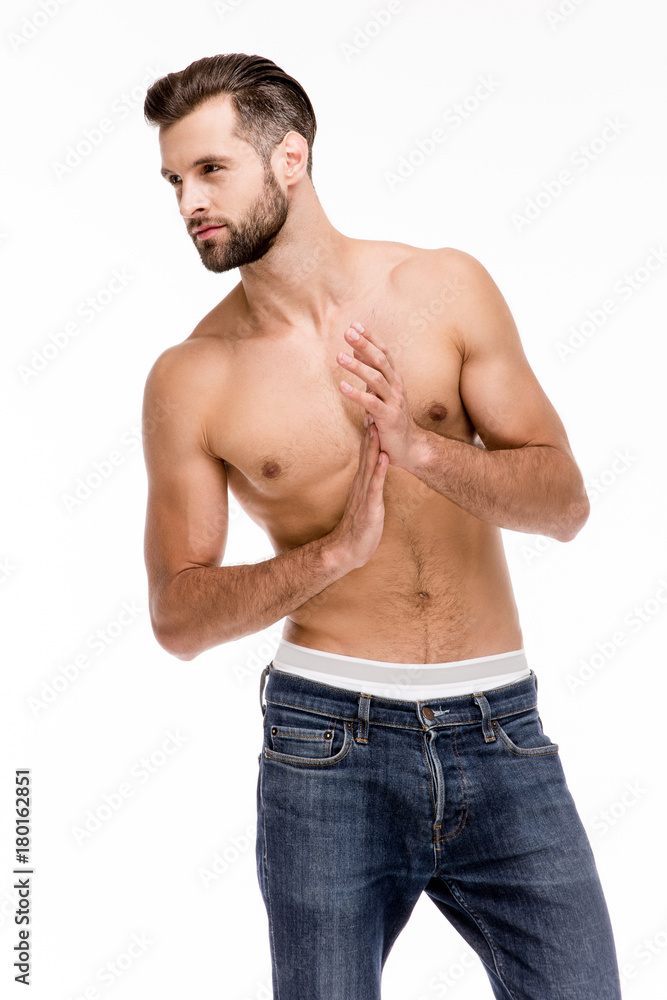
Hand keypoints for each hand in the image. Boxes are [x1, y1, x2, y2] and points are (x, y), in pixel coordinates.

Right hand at [326, 419, 388, 572]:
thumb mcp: (365, 506)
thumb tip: (373, 477)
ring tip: (375, 428)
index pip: (364, 458)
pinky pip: (375, 486)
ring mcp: (364, 496)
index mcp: (361, 485)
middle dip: (369, 435)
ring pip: (370, 467)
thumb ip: (368, 490)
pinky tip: (384, 458)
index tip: (371, 418)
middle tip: (370, 411)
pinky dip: (380, 471)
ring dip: (372, 447)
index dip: (368, 438)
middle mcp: (361, 486)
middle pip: (365, 456)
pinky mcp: (370, 507)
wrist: (346, 550)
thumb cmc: (358, 530)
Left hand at [337, 322, 421, 469]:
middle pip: (381, 361)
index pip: (384, 352)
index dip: (371, 338)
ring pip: (377, 379)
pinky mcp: (389, 418)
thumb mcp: (380, 392)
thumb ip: (370, 372)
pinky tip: (342, 386)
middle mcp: (397, 387)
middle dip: (364, 345)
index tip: (355, 325)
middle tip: (347, 333)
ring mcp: (394, 402)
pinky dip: (356, 394)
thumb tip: (355, 351)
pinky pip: (372, 403)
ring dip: (357, 367)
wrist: (409, 447)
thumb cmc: (391, 418)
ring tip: (339, 357)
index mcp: (395, 379)